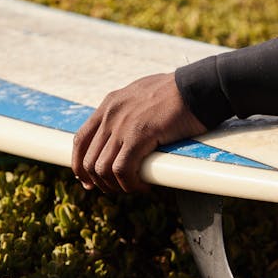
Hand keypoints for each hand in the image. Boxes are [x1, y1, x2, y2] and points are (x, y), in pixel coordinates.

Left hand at [72, 73, 206, 192]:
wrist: (197, 87)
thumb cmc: (178, 94)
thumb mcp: (142, 97)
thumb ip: (129, 112)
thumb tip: (127, 132)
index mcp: (109, 104)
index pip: (81, 140)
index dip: (79, 164)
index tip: (88, 181)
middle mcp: (110, 114)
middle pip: (88, 159)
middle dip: (98, 182)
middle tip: (116, 190)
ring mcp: (122, 125)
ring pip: (102, 169)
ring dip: (115, 186)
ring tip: (133, 188)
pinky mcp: (138, 135)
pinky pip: (122, 170)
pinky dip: (130, 184)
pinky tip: (144, 186)